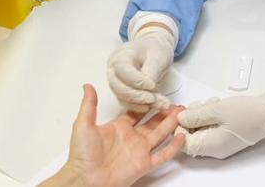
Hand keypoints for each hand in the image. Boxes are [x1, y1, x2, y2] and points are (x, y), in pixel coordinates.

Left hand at [40, 84, 184, 186]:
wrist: (85, 179)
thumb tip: (87, 86)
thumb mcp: (83, 124)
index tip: (156, 94)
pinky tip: (182, 137)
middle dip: (164, 113)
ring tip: (182, 113)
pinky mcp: (144, 164)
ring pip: (160, 135)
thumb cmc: (82, 155)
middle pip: (152, 122)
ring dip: (171, 124)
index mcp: (118, 128)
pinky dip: (173, 147)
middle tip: (174, 103)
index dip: (146, 104)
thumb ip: (89, 105)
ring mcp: (139, 151)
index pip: (136, 113)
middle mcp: (131, 138)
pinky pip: (163, 155)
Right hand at [107, 24, 175, 111]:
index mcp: (121, 55)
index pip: (122, 69)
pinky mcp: (121, 91)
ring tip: (158, 103)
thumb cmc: (154, 49)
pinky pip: (126, 102)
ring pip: (121, 97)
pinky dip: (138, 106)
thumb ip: (152, 72)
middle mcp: (114, 69)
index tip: (152, 85)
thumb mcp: (158, 56)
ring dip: (139, 103)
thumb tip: (149, 90)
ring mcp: (116, 81)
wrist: (154, 50)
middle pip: (118, 86)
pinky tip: (151, 106)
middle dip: (137, 95)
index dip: (136, 80)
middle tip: (154, 99)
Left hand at [177, 90, 264, 158]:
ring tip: (213, 103)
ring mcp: (223, 143)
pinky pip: (213, 127)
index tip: (184, 111)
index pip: (184, 142)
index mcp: (211, 146)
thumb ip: (195, 115)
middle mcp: (216, 149)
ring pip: (202, 129)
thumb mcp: (217, 110)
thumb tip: (180, 118)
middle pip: (192, 135)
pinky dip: (212, 116)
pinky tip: (219, 105)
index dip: (181, 126)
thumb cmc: (249, 112)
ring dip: (203, 114)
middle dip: (193, 118)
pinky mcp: (229, 135)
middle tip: (201, 105)